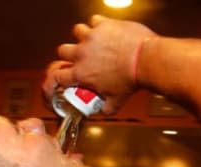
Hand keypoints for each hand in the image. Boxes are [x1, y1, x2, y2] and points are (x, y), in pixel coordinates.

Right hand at [42, 15, 156, 113]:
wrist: (145, 60)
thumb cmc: (131, 80)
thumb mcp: (117, 101)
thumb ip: (106, 108)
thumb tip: (103, 111)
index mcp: (81, 74)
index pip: (57, 76)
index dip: (55, 78)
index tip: (58, 78)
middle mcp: (82, 54)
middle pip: (62, 50)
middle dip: (69, 54)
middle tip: (78, 58)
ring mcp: (91, 37)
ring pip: (77, 32)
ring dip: (82, 37)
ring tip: (91, 42)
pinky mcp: (102, 25)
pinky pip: (94, 21)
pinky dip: (98, 25)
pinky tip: (104, 32)